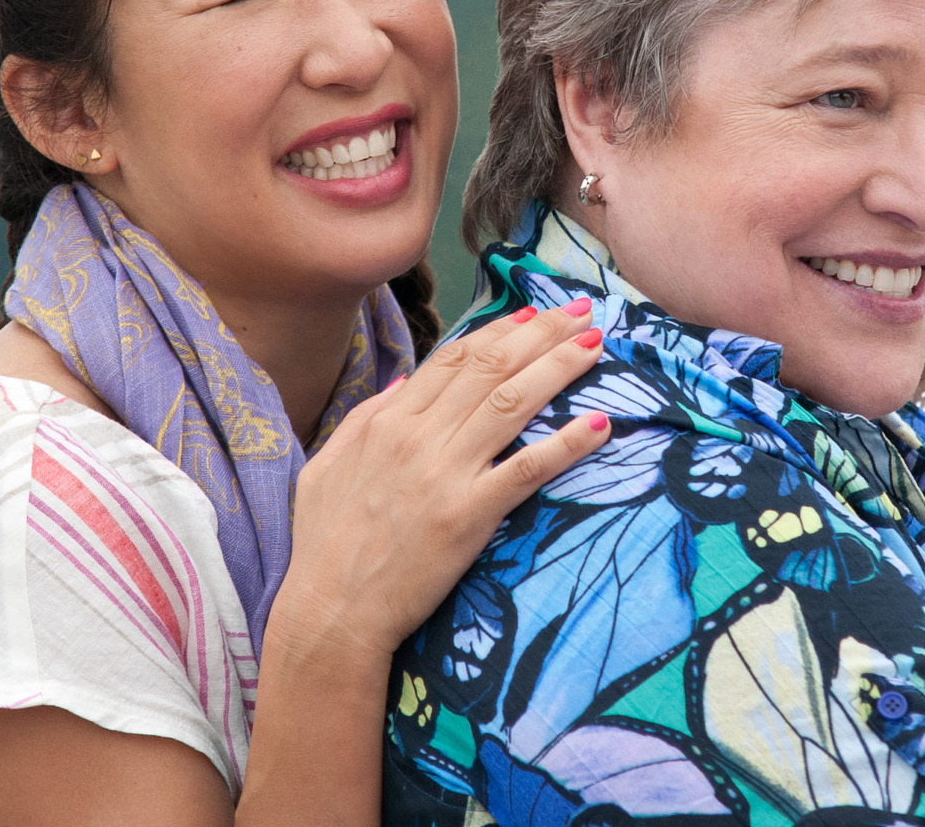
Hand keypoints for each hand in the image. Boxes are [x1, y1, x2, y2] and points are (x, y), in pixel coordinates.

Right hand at [271, 297, 610, 655]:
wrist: (331, 613)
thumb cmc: (325, 546)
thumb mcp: (326, 467)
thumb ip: (365, 418)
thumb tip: (401, 382)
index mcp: (387, 422)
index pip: (453, 359)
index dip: (498, 330)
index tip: (533, 314)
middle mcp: (418, 438)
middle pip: (491, 368)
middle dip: (543, 333)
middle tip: (581, 312)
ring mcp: (445, 474)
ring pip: (513, 402)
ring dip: (560, 367)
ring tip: (595, 345)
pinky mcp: (469, 516)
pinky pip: (528, 470)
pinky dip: (566, 443)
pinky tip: (599, 423)